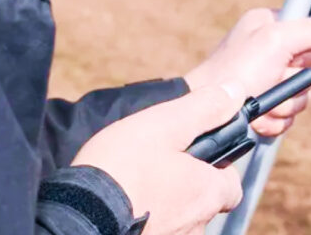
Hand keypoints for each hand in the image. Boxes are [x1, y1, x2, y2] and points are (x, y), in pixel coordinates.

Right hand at [72, 86, 245, 234]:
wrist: (75, 218)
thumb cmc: (121, 169)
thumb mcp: (164, 125)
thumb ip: (203, 108)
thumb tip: (235, 91)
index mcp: (207, 194)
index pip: (232, 186)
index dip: (218, 169)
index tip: (196, 157)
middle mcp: (195, 226)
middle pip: (204, 205)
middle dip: (187, 188)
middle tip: (157, 169)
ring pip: (178, 222)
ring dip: (164, 207)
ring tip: (134, 187)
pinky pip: (154, 231)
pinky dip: (144, 222)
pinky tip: (122, 208)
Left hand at [184, 8, 310, 135]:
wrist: (208, 116)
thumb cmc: (236, 71)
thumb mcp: (276, 40)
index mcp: (269, 26)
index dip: (308, 49)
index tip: (296, 57)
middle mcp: (269, 51)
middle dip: (296, 82)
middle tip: (274, 79)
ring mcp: (267, 80)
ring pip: (302, 95)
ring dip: (285, 104)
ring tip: (262, 102)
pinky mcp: (264, 106)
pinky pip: (289, 116)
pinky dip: (276, 120)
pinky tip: (258, 118)